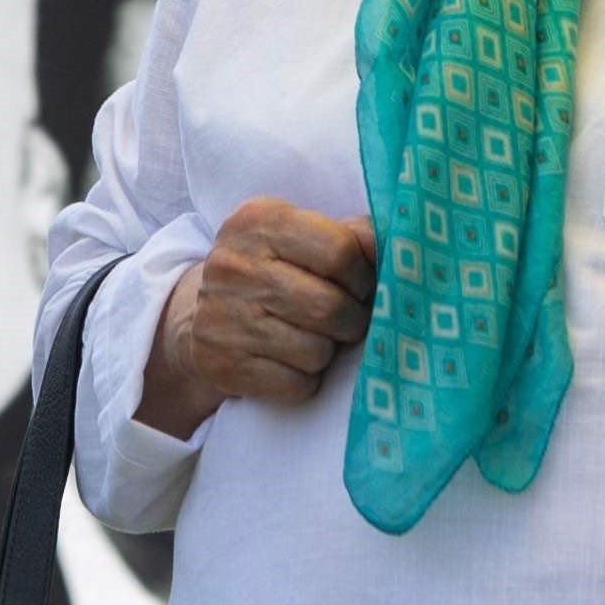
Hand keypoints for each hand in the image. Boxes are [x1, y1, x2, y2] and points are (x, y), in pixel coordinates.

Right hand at [136, 197, 374, 438]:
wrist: (198, 317)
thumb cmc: (272, 271)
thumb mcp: (300, 237)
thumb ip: (351, 236)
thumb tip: (406, 250)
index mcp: (260, 220)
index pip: (340, 251)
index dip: (364, 278)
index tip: (361, 287)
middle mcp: (233, 263)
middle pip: (331, 308)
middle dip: (351, 321)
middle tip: (346, 321)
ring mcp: (222, 314)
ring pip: (316, 351)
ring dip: (326, 351)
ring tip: (313, 338)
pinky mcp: (220, 362)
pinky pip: (295, 384)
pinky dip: (304, 379)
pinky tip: (288, 360)